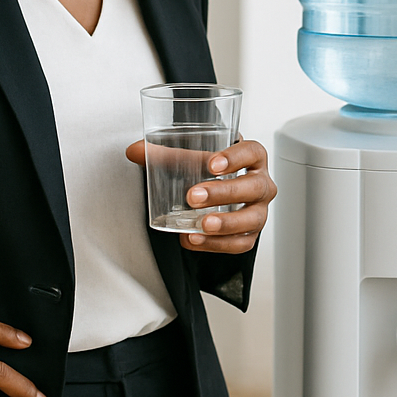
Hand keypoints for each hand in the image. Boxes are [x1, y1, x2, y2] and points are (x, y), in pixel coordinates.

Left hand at [125, 138, 276, 252]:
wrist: (219, 190)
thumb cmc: (211, 170)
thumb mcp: (192, 158)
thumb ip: (164, 154)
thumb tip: (134, 151)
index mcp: (253, 157)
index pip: (252, 152)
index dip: (235, 158)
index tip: (212, 164)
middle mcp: (261, 183)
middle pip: (253, 187)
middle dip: (224, 193)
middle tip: (194, 196)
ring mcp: (258, 210)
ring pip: (252, 219)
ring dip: (226, 223)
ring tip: (200, 224)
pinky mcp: (249, 234)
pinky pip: (240, 243)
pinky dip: (218, 244)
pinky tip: (195, 239)